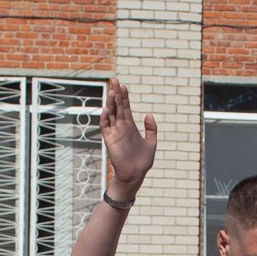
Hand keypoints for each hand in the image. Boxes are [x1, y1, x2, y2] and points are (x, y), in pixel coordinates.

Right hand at [99, 79, 158, 193]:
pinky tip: (107, 108)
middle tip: (115, 80)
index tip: (123, 85)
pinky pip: (105, 126)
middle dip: (116, 94)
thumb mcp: (151, 142)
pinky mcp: (110, 140)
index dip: (125, 96)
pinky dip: (104, 118)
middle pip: (117, 106)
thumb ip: (151, 128)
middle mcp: (121, 126)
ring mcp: (114, 132)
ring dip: (111, 102)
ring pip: (111, 113)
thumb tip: (149, 114)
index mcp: (130, 125)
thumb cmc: (143, 161)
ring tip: (112, 90)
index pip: (126, 107)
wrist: (135, 174)